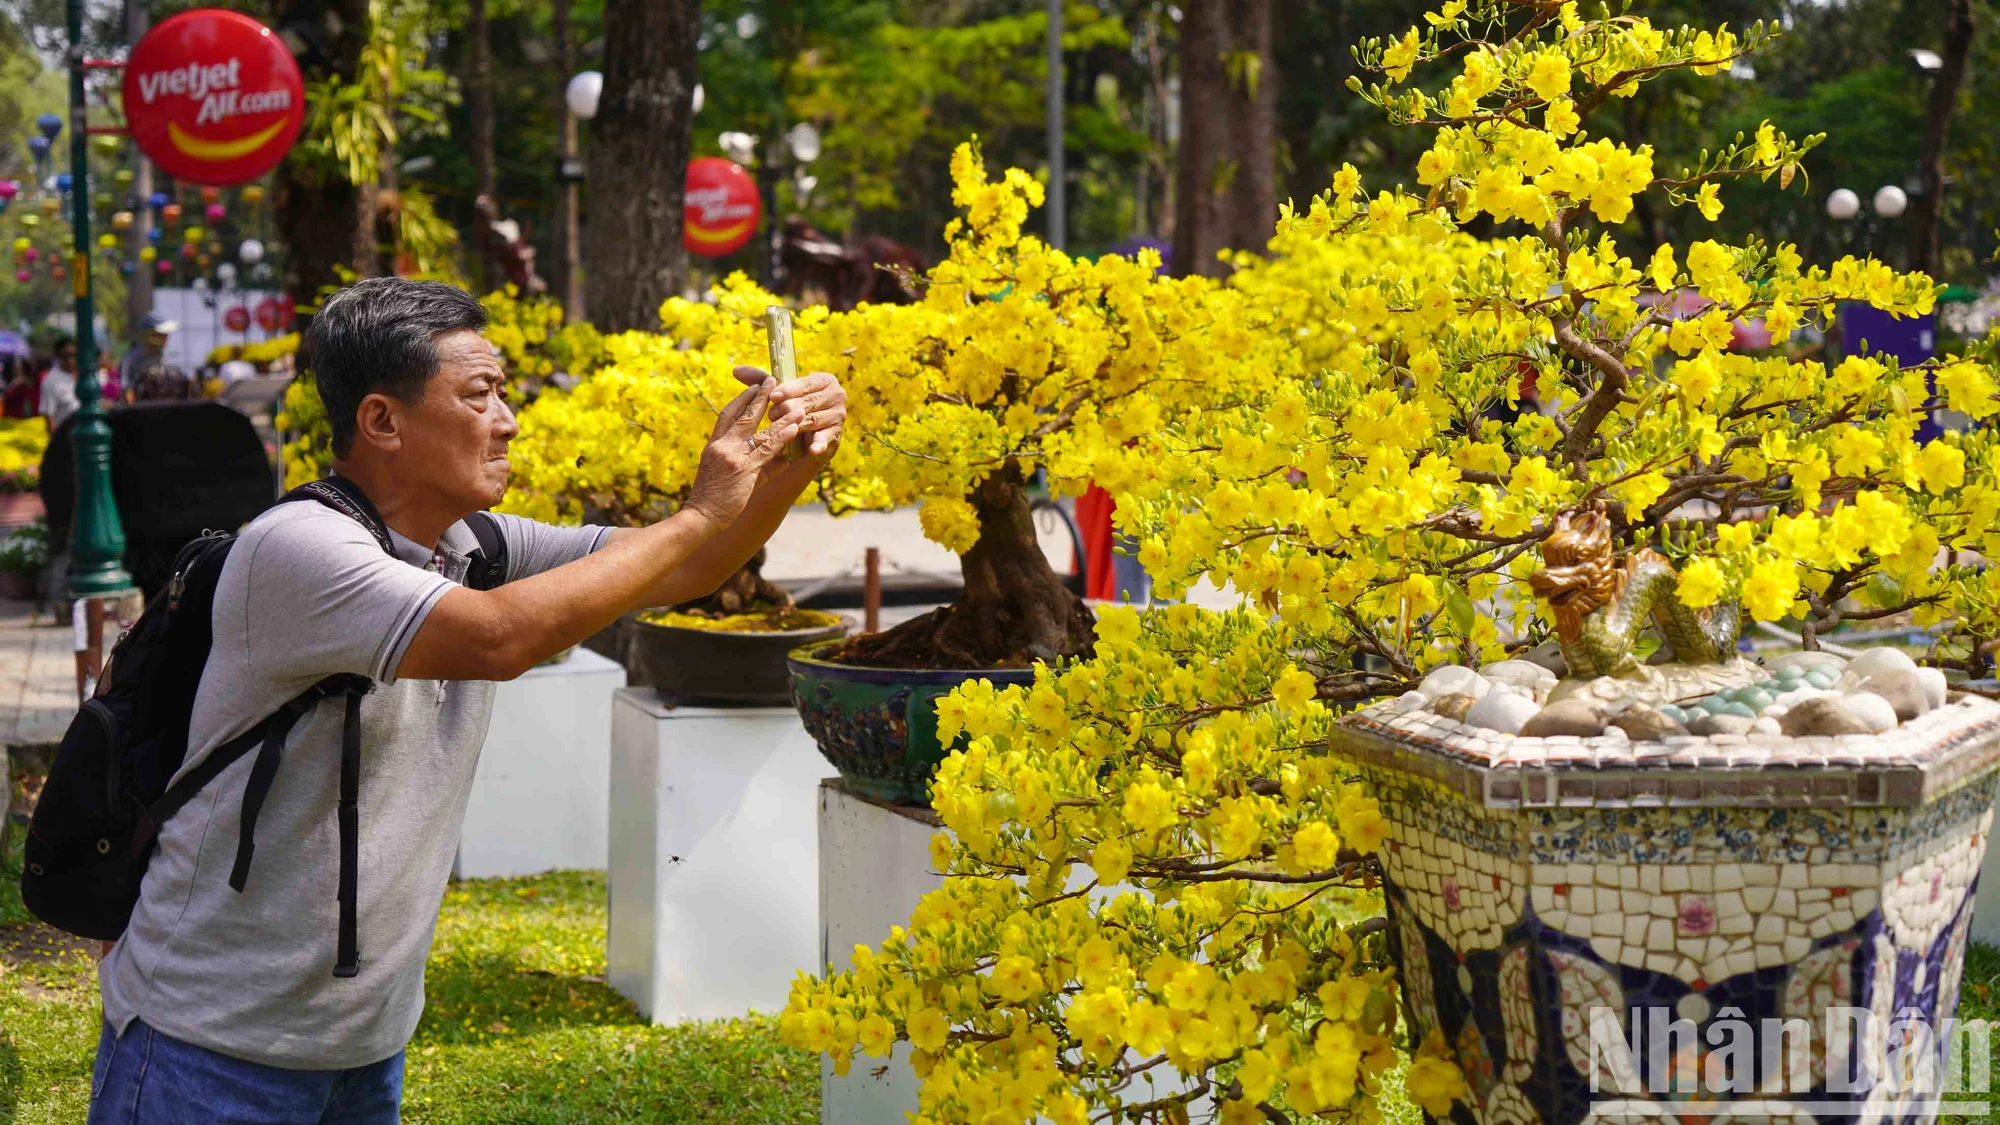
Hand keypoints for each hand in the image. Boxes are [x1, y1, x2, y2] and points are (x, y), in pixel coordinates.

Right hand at [684, 376, 799, 528]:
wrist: (701, 517)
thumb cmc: (712, 500)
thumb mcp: (728, 476)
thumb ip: (757, 466)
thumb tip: (782, 460)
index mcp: (714, 445)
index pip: (727, 415)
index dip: (741, 399)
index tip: (753, 387)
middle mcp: (722, 446)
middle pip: (742, 414)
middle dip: (759, 396)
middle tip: (772, 379)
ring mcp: (732, 456)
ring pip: (759, 429)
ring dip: (779, 415)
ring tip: (795, 403)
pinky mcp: (744, 469)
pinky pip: (767, 449)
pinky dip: (782, 437)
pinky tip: (795, 427)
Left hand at [733, 365, 846, 462]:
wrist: (807, 434)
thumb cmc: (790, 407)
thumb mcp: (778, 393)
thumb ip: (760, 380)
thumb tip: (736, 370)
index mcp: (824, 380)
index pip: (805, 383)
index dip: (788, 390)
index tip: (773, 396)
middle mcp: (837, 395)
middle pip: (808, 402)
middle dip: (789, 409)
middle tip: (772, 416)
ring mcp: (838, 416)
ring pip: (812, 420)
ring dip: (796, 426)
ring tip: (781, 431)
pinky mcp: (836, 435)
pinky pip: (826, 439)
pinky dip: (819, 444)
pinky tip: (811, 449)